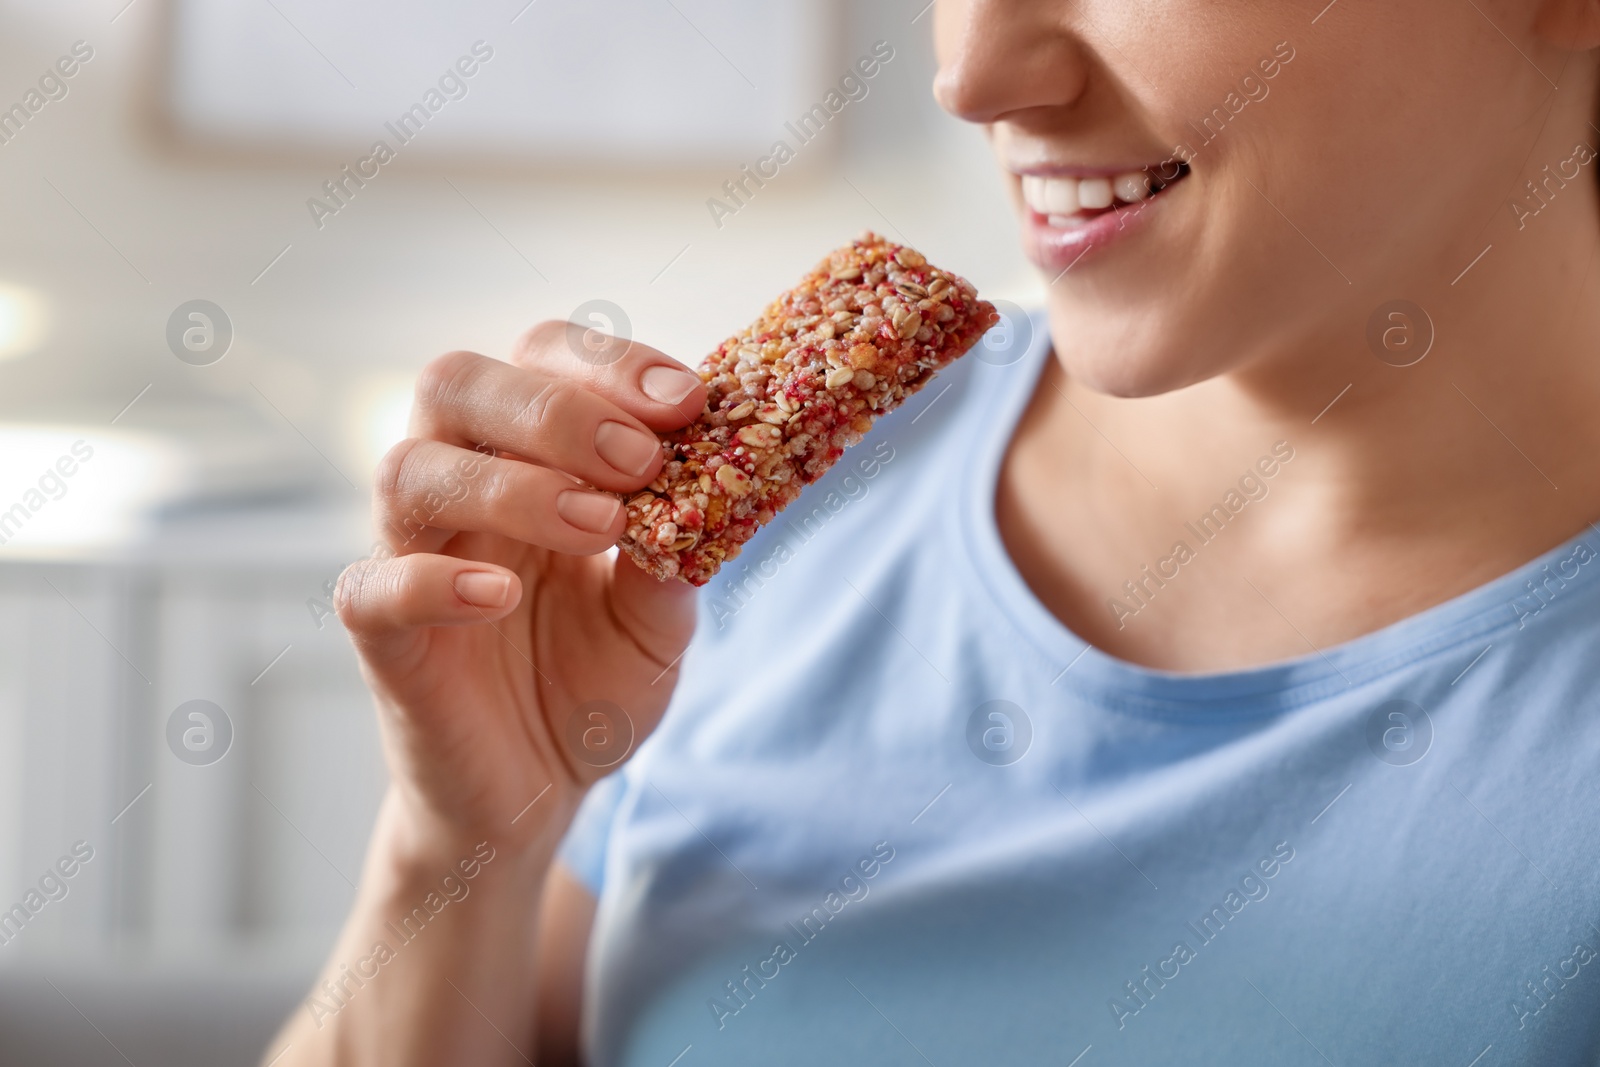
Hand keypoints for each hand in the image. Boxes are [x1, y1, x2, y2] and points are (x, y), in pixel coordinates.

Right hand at [335, 321, 705, 856]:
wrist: (536, 793)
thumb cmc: (591, 682)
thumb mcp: (658, 617)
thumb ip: (675, 551)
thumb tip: (715, 480)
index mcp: (527, 457)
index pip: (541, 358)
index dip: (609, 365)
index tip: (688, 399)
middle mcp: (459, 487)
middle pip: (456, 384)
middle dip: (556, 407)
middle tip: (641, 459)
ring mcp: (410, 557)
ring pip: (408, 471)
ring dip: (511, 487)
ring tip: (599, 526)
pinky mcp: (382, 639)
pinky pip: (372, 589)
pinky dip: (431, 582)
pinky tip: (499, 597)